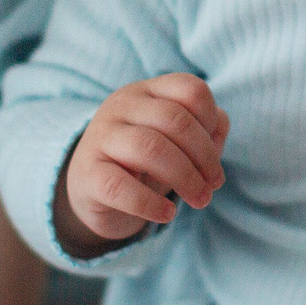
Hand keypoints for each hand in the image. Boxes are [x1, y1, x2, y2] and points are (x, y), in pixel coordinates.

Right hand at [60, 74, 228, 251]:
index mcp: (148, 91)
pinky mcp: (87, 174)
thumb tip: (218, 133)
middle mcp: (121, 106)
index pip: (191, 89)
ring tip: (199, 200)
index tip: (214, 156)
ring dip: (185, 178)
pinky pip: (120, 186)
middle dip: (205, 157)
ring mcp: (100, 137)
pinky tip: (167, 214)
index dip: (212, 123)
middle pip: (175, 119)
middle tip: (213, 186)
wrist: (92, 190)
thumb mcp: (177, 142)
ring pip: (150, 148)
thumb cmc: (144, 162)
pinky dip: (150, 204)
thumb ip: (205, 131)